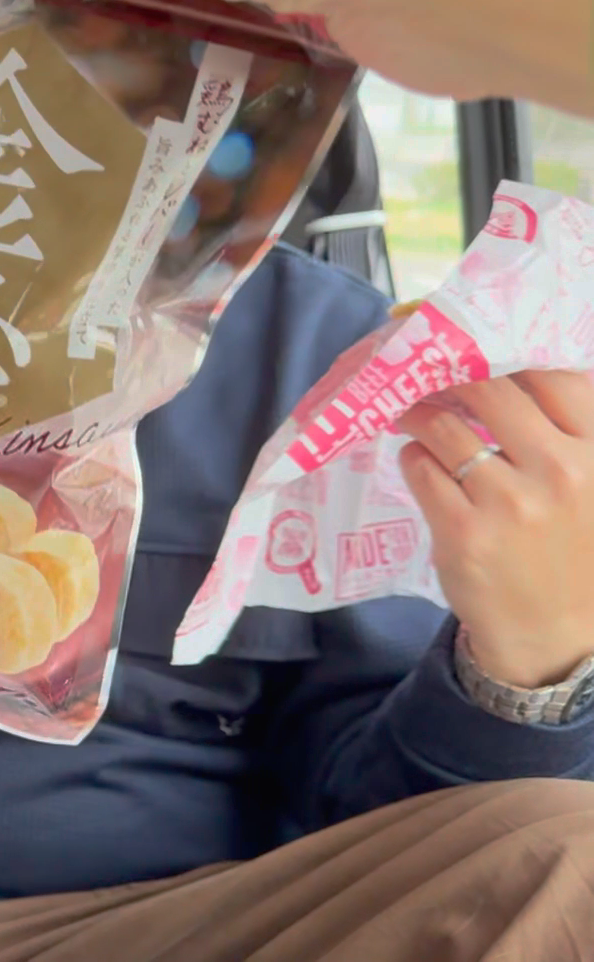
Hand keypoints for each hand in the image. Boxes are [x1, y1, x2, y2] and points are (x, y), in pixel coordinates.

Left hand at [398, 372, 593, 687]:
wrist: (560, 638)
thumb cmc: (574, 550)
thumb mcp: (592, 484)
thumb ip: (566, 432)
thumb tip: (508, 367)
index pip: (551, 376)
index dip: (505, 354)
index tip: (473, 348)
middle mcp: (560, 471)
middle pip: (489, 389)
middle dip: (450, 374)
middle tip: (426, 371)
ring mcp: (510, 503)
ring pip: (445, 426)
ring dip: (420, 412)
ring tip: (410, 410)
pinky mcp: (464, 533)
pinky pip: (422, 468)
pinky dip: (414, 455)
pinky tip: (419, 458)